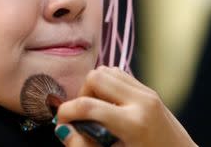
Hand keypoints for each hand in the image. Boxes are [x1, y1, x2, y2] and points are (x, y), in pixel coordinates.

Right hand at [53, 66, 196, 146]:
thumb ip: (82, 146)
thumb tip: (62, 130)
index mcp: (134, 123)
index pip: (88, 105)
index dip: (67, 111)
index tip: (61, 121)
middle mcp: (142, 101)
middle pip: (95, 77)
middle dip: (82, 95)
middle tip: (84, 116)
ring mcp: (147, 93)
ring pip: (105, 70)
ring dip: (94, 87)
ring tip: (98, 110)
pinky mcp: (149, 90)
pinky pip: (118, 73)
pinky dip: (107, 84)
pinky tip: (109, 104)